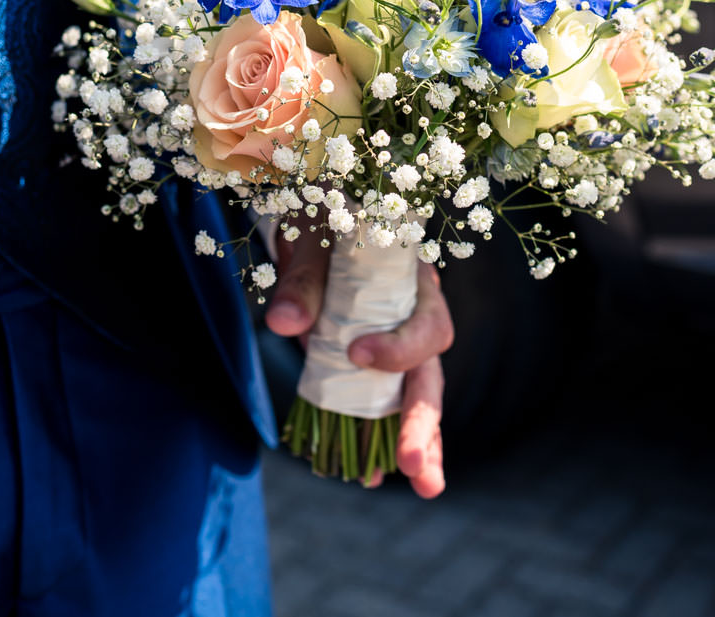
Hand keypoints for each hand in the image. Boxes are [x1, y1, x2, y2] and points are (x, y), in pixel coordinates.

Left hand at [266, 225, 452, 497]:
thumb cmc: (323, 227)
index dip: (399, 347)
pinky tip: (368, 475)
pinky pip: (382, 410)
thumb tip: (284, 323)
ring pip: (416, 402)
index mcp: (415, 284)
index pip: (427, 324)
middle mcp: (414, 322)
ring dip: (420, 445)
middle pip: (429, 378)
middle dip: (421, 423)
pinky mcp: (372, 370)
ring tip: (424, 485)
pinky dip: (377, 443)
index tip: (356, 354)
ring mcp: (396, 350)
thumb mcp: (312, 245)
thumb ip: (302, 282)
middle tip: (411, 463)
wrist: (312, 230)